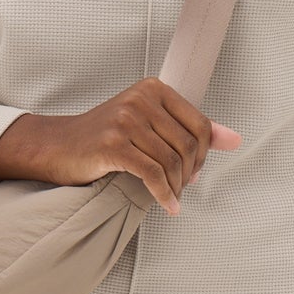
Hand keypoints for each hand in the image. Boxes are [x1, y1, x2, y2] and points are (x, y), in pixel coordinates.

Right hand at [0, 77, 241, 214]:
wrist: (57, 147)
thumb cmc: (106, 138)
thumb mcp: (150, 125)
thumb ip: (192, 129)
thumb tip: (236, 139)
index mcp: (153, 88)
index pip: (199, 124)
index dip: (204, 154)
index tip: (195, 172)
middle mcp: (140, 98)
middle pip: (187, 144)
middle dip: (190, 172)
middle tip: (182, 187)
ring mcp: (125, 119)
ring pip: (171, 161)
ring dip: (177, 186)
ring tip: (173, 197)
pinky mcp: (112, 144)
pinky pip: (152, 174)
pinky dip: (164, 194)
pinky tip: (167, 205)